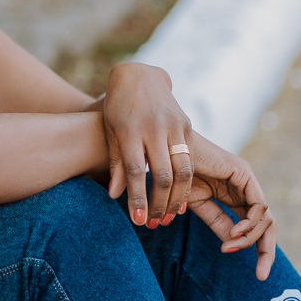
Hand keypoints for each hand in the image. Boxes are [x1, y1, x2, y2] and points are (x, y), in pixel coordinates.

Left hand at [102, 62, 194, 228]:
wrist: (139, 76)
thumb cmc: (117, 107)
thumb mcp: (110, 131)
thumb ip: (115, 162)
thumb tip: (115, 195)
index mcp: (129, 130)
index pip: (135, 171)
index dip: (137, 198)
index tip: (138, 220)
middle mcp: (154, 128)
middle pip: (162, 175)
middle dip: (159, 204)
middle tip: (153, 223)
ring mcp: (173, 126)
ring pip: (182, 171)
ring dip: (176, 198)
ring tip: (168, 217)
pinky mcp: (186, 125)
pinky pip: (190, 160)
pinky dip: (187, 183)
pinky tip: (180, 199)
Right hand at [186, 131, 276, 279]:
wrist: (165, 152)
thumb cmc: (175, 175)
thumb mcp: (198, 205)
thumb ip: (217, 223)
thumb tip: (232, 247)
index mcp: (232, 194)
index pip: (253, 225)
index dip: (255, 249)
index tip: (255, 275)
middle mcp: (243, 187)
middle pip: (266, 223)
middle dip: (267, 250)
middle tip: (261, 274)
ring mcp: (246, 179)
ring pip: (264, 218)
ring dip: (250, 238)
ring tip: (230, 245)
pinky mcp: (244, 173)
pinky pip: (258, 206)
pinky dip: (250, 224)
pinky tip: (237, 232)